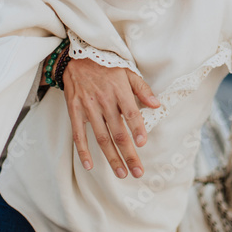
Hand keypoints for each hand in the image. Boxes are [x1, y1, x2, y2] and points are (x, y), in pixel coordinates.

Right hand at [63, 57, 159, 178]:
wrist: (76, 58)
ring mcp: (88, 108)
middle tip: (137, 172)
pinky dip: (83, 151)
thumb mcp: (128, 72)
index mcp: (119, 90)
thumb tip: (157, 105)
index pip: (130, 113)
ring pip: (101, 137)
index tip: (143, 144)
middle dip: (129, 154)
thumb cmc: (106, 66)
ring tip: (121, 173)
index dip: (137, 129)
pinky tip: (89, 165)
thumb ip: (142, 89)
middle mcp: (104, 101)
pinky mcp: (75, 111)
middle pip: (118, 132)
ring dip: (111, 157)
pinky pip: (78, 134)